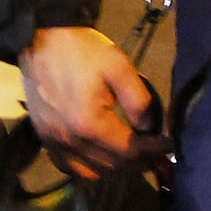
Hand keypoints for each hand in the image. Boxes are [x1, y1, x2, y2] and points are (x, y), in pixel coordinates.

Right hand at [23, 24, 155, 171]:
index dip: (154, 150)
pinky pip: (69, 167)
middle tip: (154, 148)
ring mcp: (54, 142)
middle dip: (139, 159)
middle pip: (113, 165)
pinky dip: (88, 166)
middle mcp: (70, 140)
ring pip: (92, 171)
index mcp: (89, 123)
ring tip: (128, 151)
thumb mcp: (118, 67)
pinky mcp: (44, 138)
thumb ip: (138, 100)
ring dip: (115, 165)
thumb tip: (150, 128)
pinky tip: (99, 153)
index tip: (169, 145)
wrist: (41, 39)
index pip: (130, 150)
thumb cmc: (82, 50)